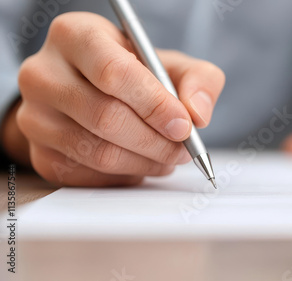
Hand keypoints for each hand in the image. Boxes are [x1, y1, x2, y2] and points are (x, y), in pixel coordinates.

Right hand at [15, 12, 224, 185]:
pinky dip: (126, 175)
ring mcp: (34, 118)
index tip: (184, 125)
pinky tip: (142, 162)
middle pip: (106, 117)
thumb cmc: (135, 74)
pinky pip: (89, 176)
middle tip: (184, 148)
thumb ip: (198, 80)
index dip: (154, 105)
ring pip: (98, 153)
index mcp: (75, 36)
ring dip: (146, 162)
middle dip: (156, 141)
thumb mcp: (171, 64)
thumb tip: (198, 115)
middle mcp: (43, 74)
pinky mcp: (40, 155)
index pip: (113, 73)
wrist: (91, 93)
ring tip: (168, 156)